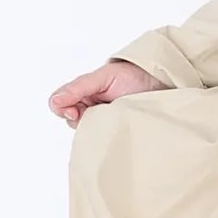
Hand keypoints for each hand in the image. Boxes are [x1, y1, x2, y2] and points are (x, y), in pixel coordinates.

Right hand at [48, 58, 165, 127]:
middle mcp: (92, 109)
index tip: (75, 111)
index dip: (64, 110)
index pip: (61, 106)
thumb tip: (54, 102)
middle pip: (73, 122)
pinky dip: (108, 138)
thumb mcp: (103, 77)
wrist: (162, 81)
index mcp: (84, 94)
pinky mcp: (119, 133)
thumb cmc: (133, 75)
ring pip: (89, 133)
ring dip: (97, 128)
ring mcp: (105, 122)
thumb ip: (78, 87)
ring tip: (114, 117)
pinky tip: (118, 131)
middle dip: (81, 120)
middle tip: (98, 113)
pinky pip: (106, 141)